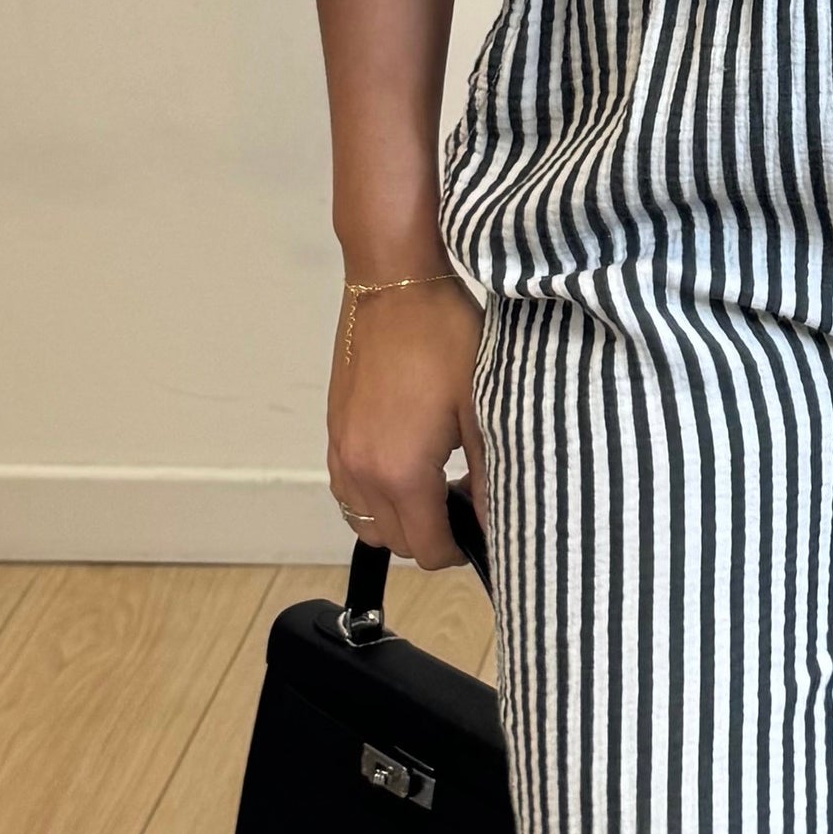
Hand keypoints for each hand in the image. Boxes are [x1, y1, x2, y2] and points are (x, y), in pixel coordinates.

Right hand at [326, 273, 483, 572]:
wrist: (395, 284)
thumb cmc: (444, 337)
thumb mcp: (482, 407)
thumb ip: (490, 477)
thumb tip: (498, 526)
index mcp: (400, 472)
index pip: (427, 549)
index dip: (459, 549)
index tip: (482, 525)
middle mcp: (361, 472)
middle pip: (396, 542)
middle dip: (433, 535)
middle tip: (467, 498)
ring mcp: (341, 452)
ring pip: (367, 522)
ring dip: (401, 519)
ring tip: (437, 484)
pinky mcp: (334, 432)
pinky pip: (348, 492)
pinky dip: (375, 496)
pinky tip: (406, 464)